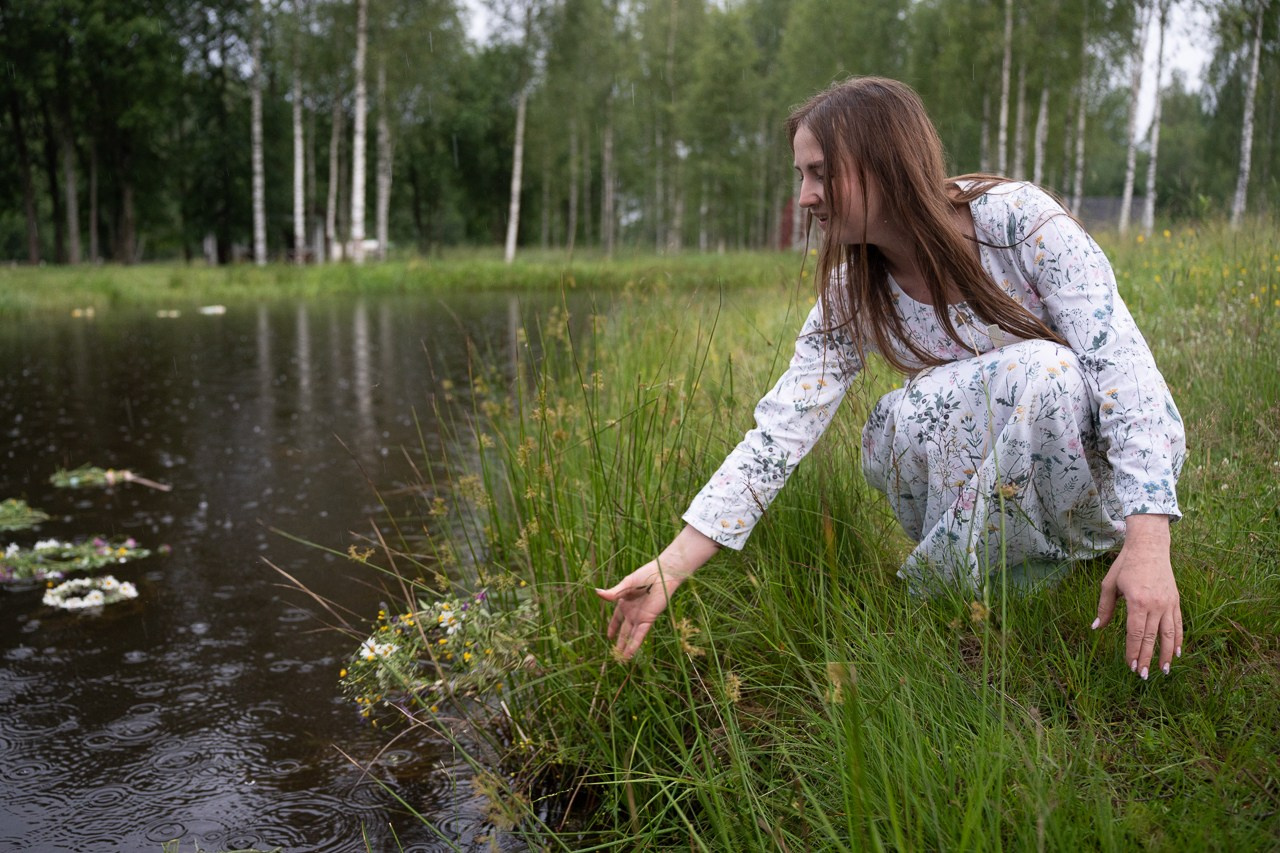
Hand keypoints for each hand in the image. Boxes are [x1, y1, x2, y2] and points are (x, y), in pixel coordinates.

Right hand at [595, 525, 718, 660]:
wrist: (662, 574)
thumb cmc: (645, 575)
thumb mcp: (626, 584)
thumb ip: (613, 592)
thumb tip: (597, 593)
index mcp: (625, 602)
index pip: (616, 619)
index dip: (612, 627)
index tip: (609, 637)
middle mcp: (632, 612)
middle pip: (624, 630)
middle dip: (619, 642)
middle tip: (615, 655)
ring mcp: (640, 617)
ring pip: (631, 635)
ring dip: (626, 647)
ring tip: (621, 660)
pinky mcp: (648, 619)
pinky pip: (640, 634)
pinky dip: (634, 644)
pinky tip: (630, 653)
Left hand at [1092, 514, 1182, 678]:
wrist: (1150, 547)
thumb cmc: (1125, 565)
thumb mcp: (1109, 584)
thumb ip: (1104, 608)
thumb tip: (1096, 628)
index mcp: (1137, 601)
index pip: (1135, 633)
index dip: (1133, 651)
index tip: (1130, 666)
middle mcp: (1155, 605)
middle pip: (1151, 638)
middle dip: (1146, 658)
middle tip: (1142, 676)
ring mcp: (1168, 603)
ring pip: (1168, 634)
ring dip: (1166, 654)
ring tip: (1164, 671)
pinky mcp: (1175, 601)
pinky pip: (1178, 624)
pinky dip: (1178, 639)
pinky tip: (1177, 652)